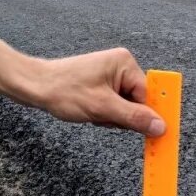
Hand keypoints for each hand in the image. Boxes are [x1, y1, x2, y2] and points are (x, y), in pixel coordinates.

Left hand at [31, 48, 165, 136]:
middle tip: (102, 115)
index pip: (147, 95)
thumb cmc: (64, 91)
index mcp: (125, 63)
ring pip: (123, 107)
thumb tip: (160, 126)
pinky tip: (89, 112)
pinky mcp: (100, 84)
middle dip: (120, 116)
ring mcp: (109, 74)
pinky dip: (102, 114)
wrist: (35, 87)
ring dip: (110, 117)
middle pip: (136, 102)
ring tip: (92, 112)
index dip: (142, 114)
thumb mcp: (103, 108)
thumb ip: (134, 117)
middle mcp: (120, 66)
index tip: (146, 132)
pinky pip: (112, 105)